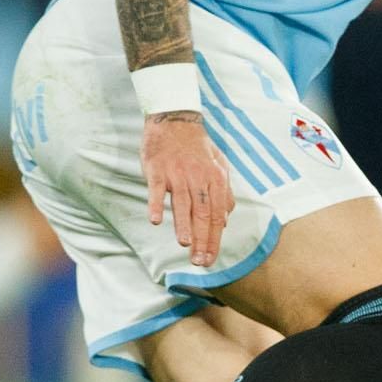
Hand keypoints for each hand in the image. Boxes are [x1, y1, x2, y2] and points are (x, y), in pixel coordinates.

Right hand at [141, 112, 233, 269]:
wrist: (175, 120)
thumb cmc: (197, 147)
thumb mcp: (219, 166)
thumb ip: (224, 192)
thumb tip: (226, 219)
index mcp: (216, 179)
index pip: (218, 214)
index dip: (215, 238)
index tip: (211, 258)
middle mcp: (199, 178)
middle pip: (203, 213)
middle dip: (202, 239)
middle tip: (199, 261)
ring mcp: (177, 174)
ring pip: (183, 203)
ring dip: (183, 225)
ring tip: (185, 244)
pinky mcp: (157, 170)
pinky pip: (156, 190)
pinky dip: (156, 205)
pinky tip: (156, 221)